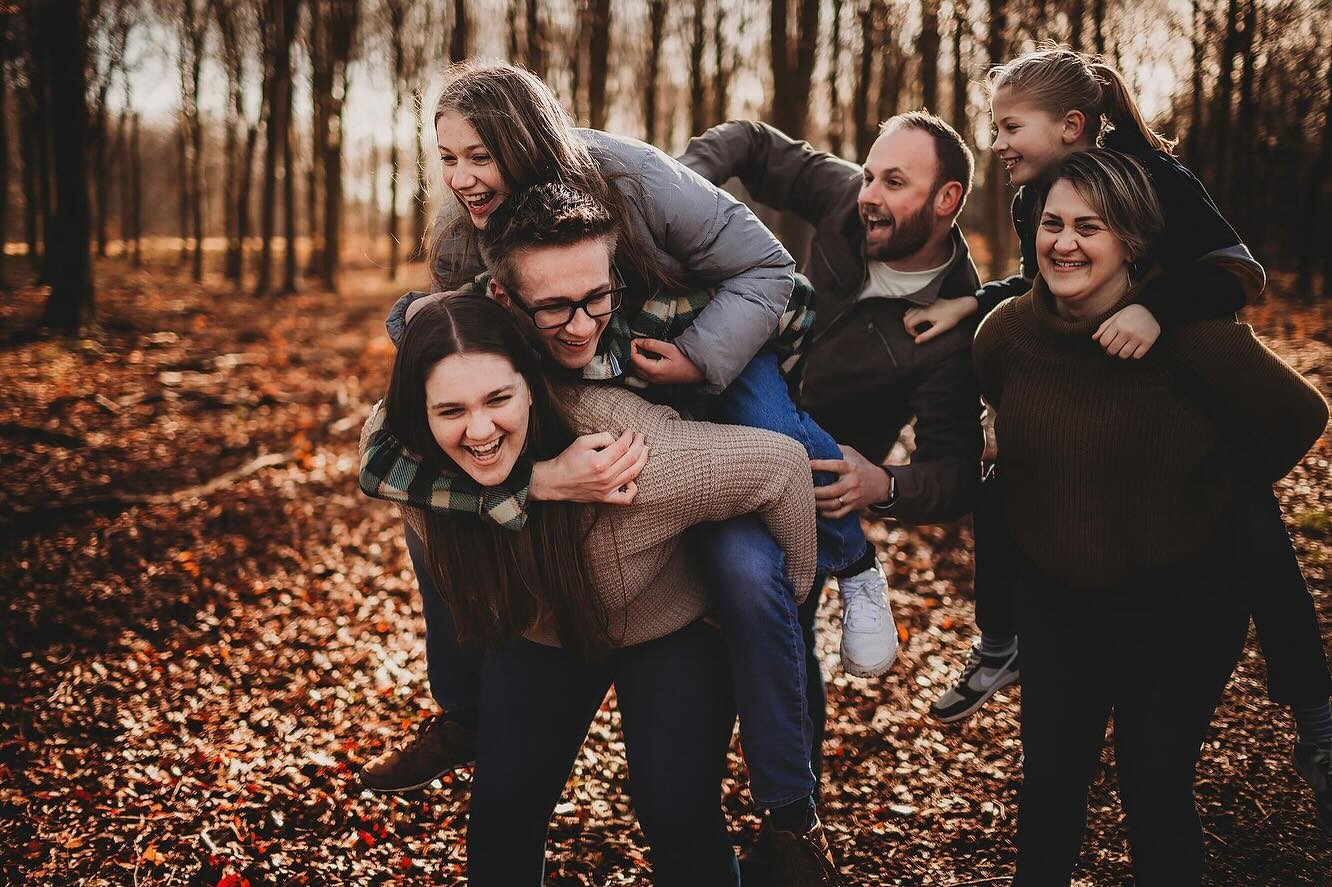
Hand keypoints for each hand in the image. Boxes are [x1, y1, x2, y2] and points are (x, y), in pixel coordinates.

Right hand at [529, 429, 648, 504]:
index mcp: (600, 462)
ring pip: (633, 474)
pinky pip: (626, 498)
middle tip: (641, 437)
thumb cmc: (568, 460)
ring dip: (642, 460)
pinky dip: (633, 489)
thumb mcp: (581, 442)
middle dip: (639, 445)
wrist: (556, 481)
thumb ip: (602, 437)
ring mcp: (607, 489)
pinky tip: (633, 479)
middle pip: (631, 459)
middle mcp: (606, 477)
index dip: (629, 437)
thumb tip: (617, 440)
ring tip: (644, 450)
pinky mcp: (606, 498)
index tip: (630, 431)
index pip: (623, 447)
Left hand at [629, 338, 705, 384]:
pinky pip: (642, 373)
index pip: (634, 358)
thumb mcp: (669, 349)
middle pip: (633, 365)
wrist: (697, 372)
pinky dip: (640, 364)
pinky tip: (646, 356)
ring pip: (636, 370)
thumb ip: (652, 345)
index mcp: (653, 370)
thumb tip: (638, 341)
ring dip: (635, 359)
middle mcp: (651, 378)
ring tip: (641, 348)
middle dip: (632, 353)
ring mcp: (654, 381)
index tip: (636, 339)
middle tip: (637, 342)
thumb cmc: (686, 360)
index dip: (632, 347)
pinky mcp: (657, 381)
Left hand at [809, 445, 892, 518]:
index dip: (820, 465)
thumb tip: (815, 443)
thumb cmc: (860, 465)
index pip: (834, 466)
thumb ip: (835, 449)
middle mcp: (852, 482)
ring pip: (833, 504)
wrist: (881, 483)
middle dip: (815, 492)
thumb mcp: (851, 453)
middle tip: (803, 489)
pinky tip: (819, 510)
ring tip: (808, 500)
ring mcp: (854, 496)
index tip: (807, 464)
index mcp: (851, 467)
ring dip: (818, 504)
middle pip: (831, 491)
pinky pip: (838, 514)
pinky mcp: (854, 506)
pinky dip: (827, 514)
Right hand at [903, 296, 977, 344]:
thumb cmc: (951, 317)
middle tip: (916, 333)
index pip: (908, 323)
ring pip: (908, 312)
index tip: (918, 336)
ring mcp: (924, 303)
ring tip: (918, 327)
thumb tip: (917, 341)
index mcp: (924, 314)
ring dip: (910, 320)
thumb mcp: (940, 329)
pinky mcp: (927, 301)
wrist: (960, 306)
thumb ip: (927, 335)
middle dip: (908, 327)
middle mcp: (922, 307)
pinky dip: (913, 314)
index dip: (910, 332)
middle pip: (906, 317)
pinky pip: (914, 307)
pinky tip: (920, 319)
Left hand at [1094, 303, 1159, 358]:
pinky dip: (1133, 355)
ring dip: (1121, 354)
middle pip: (1112, 350)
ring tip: (1123, 349)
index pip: (1104, 342)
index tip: (1107, 344)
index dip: (1103, 345)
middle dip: (1111, 351)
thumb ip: (1104, 327)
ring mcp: (1138, 337)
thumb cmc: (1131, 314)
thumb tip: (1094, 338)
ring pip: (1124, 355)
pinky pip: (1136, 356)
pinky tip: (1133, 349)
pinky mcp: (1148, 342)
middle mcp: (1128, 331)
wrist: (1153, 309)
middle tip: (1114, 349)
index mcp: (1118, 324)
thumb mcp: (1116, 316)